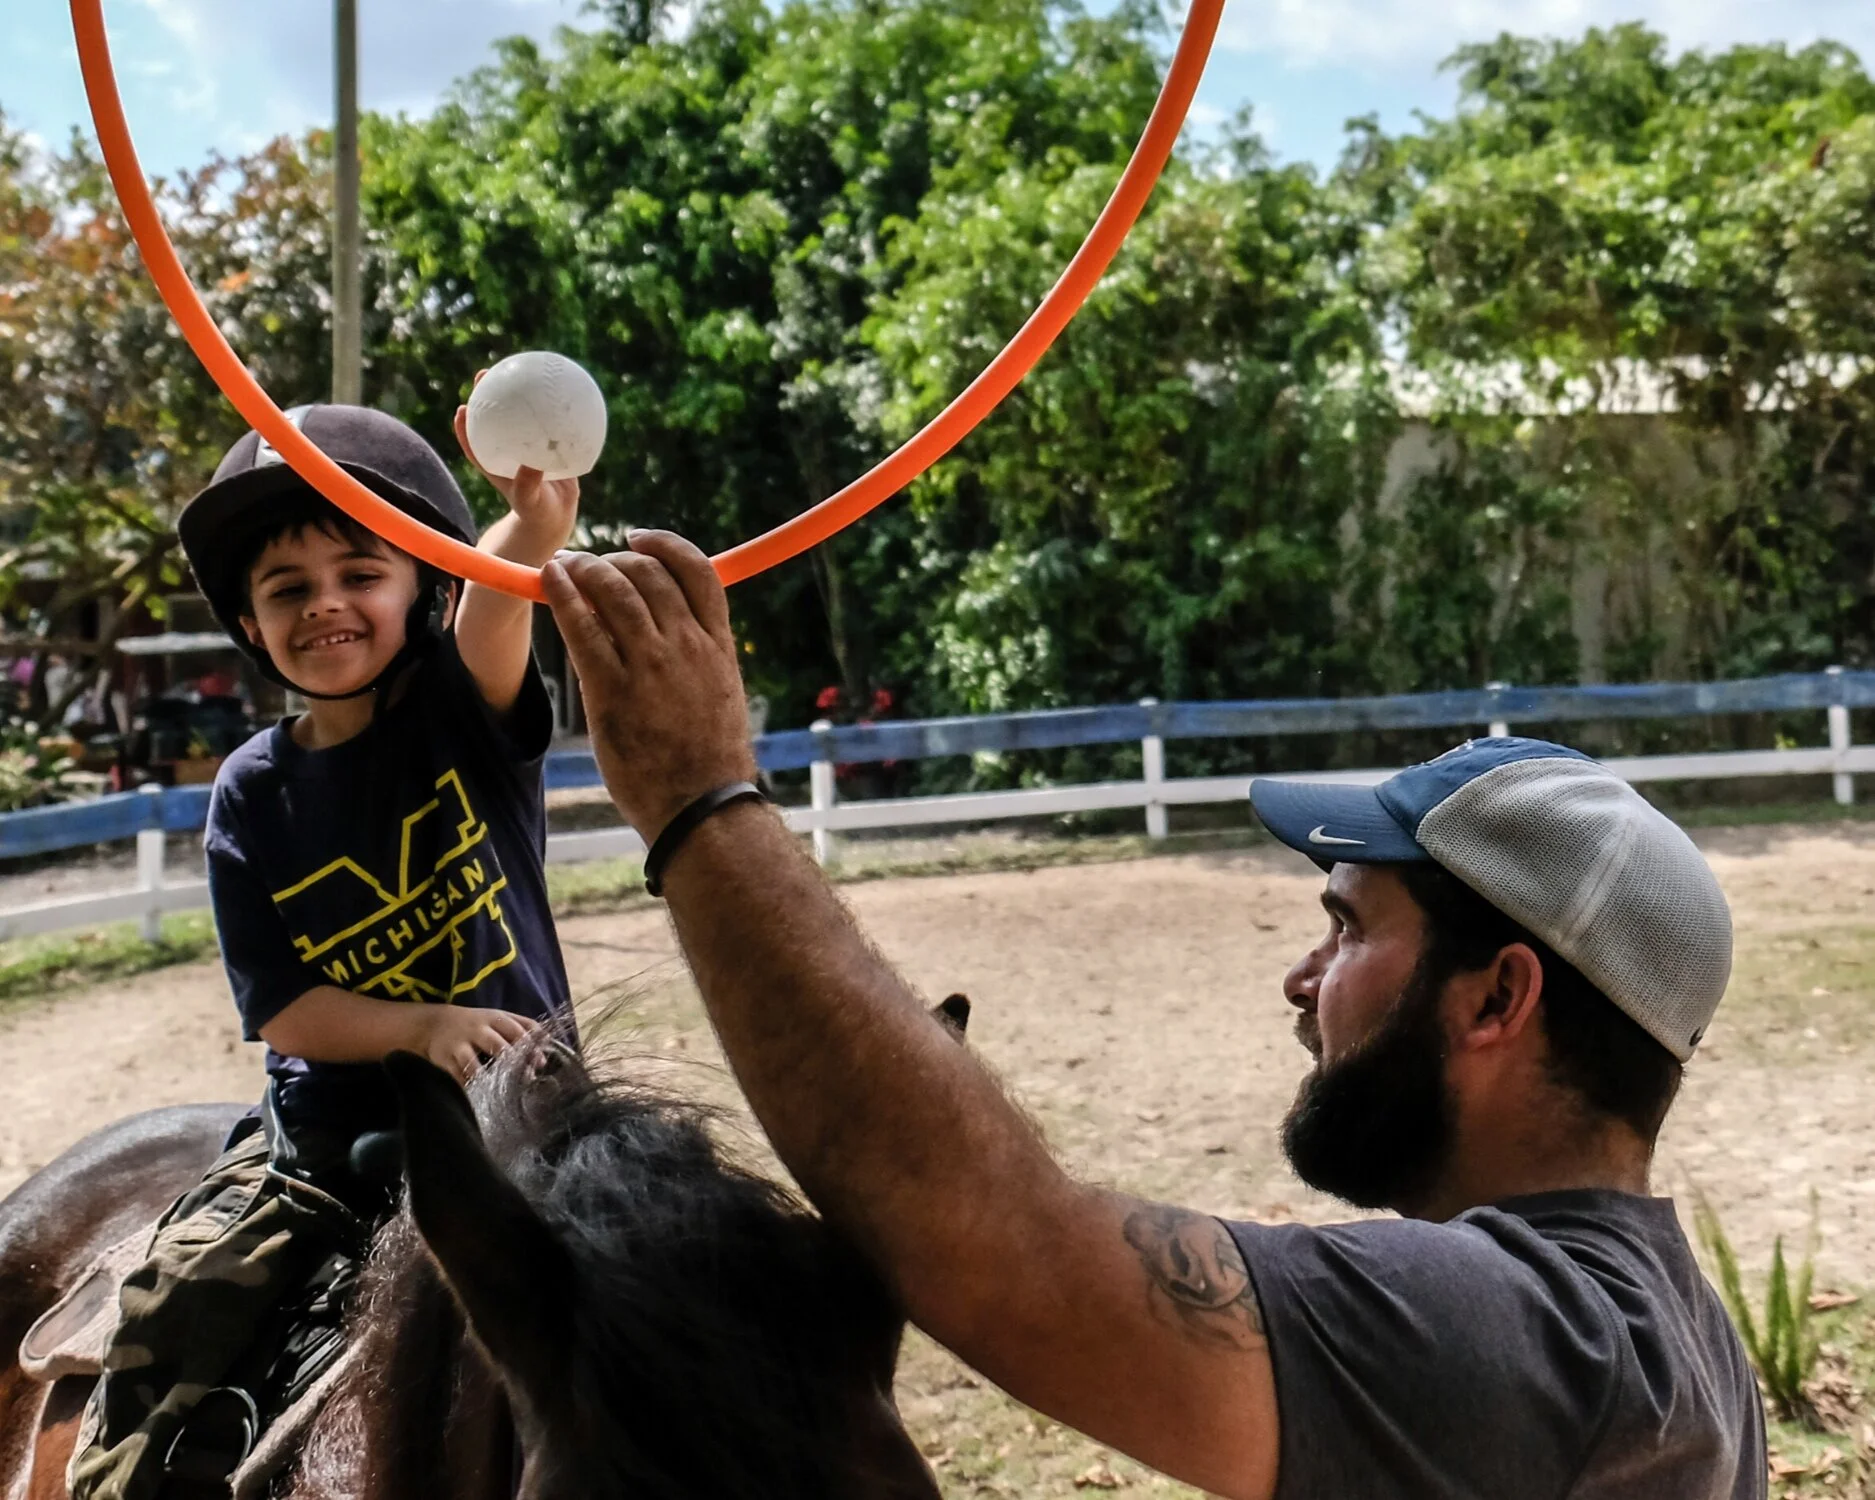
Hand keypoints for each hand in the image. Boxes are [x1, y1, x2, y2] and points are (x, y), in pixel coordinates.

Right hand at [413, 1004, 537, 1083]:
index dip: (530, 1046)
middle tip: (526, 1079)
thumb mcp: (498, 1019)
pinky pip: (457, 1077)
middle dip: (513, 1063)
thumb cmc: (477, 1024)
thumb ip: (523, 1028)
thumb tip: (546, 1049)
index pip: (516, 1030)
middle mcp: (477, 1030)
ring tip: (501, 1091)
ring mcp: (459, 1045)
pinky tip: (481, 1096)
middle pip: (497, 1046)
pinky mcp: (445, 1060)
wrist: (435, 1024)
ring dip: (488, 1078)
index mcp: (495, 1019)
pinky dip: (469, 1087)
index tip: (540, 1062)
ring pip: (474, 1064)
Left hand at [454, 370, 579, 544]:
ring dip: (514, 392)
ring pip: (517, 414)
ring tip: (519, 368)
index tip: (462, 408)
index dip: (464, 425)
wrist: (557, 515)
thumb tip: (532, 463)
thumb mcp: (530, 500)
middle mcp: (507, 448)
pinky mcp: (544, 443)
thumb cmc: (538, 511)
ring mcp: (525, 444)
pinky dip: (550, 407)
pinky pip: (546, 421)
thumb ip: (527, 484)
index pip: (473, 442)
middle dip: (483, 394)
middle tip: (484, 374)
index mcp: (495, 462)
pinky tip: (562, 391)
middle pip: (491, 417)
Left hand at [541, 534, 758, 842]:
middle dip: (614, 558)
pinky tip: (549, 581)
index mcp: (719, 647)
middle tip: (589, 563)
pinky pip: (582, 626)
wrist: (704, 808)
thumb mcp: (719, 697)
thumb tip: (669, 638)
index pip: (699, 572)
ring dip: (584, 569)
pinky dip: (563, 595)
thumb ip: (698, 660)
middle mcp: (688, 646)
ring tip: (564, 568)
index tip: (640, 538)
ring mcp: (651, 665)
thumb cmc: (710, 763)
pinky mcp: (613, 689)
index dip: (665, 544)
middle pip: (649, 573)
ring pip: (614, 589)